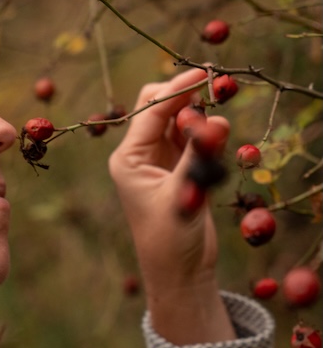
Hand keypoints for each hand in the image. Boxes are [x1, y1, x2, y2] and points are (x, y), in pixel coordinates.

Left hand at [108, 67, 235, 344]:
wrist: (178, 273)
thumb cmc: (170, 239)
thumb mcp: (183, 196)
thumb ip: (197, 157)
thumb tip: (216, 121)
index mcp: (128, 158)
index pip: (150, 111)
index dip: (176, 89)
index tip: (203, 74)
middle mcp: (140, 154)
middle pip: (159, 107)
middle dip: (185, 95)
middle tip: (216, 89)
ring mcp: (159, 159)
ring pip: (178, 120)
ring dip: (197, 114)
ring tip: (217, 128)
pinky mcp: (179, 167)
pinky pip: (192, 137)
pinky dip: (205, 131)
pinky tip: (219, 136)